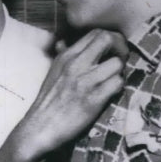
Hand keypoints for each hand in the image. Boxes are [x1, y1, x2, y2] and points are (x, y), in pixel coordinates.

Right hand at [10, 29, 125, 160]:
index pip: (95, 33)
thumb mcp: (52, 73)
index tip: (112, 51)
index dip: (110, 38)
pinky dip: (118, 87)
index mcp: (66, 57)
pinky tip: (110, 93)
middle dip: (120, 48)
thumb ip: (61, 56)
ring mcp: (84, 82)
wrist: (40, 128)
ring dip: (119, 72)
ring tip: (113, 80)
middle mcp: (75, 65)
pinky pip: (117, 84)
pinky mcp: (93, 100)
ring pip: (117, 63)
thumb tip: (62, 42)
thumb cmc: (48, 102)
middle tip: (120, 60)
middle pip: (108, 39)